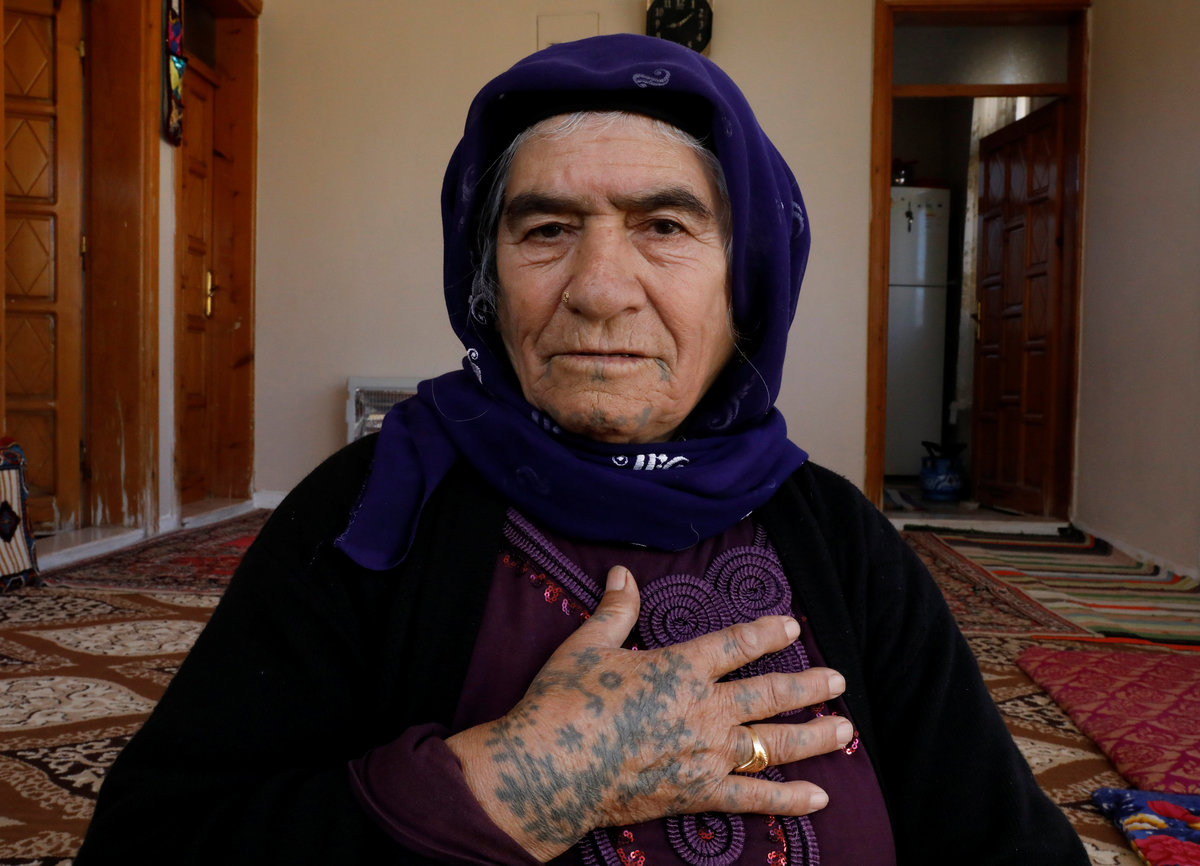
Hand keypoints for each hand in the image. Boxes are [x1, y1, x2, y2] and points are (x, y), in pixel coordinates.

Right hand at [446, 565, 852, 860]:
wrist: (548, 768)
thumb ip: (615, 611)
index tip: (790, 624)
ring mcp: (706, 754)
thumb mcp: (587, 646)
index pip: (737, 644)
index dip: (766, 632)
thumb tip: (623, 575)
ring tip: (844, 730)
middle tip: (838, 680)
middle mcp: (704, 709)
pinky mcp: (697, 792)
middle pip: (770, 694)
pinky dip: (788, 800)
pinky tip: (818, 798)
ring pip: (774, 744)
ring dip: (814, 736)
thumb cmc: (563, 702)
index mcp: (680, 668)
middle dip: (809, 686)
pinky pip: (753, 798)